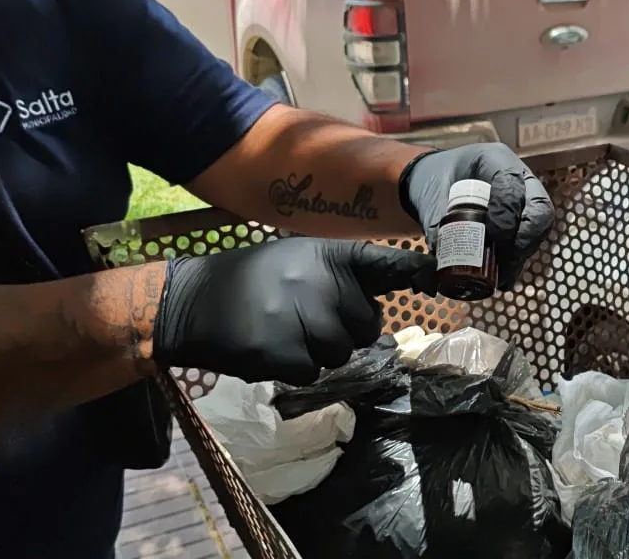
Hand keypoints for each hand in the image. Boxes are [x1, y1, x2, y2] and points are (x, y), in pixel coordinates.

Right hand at [153, 238, 434, 384]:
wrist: (191, 302)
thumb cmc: (252, 281)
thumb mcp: (298, 262)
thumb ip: (341, 279)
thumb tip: (379, 312)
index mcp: (326, 255)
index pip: (382, 261)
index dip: (413, 270)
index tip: (438, 278)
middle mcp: (318, 281)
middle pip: (366, 324)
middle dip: (346, 330)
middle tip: (308, 320)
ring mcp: (298, 316)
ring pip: (342, 352)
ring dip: (320, 352)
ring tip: (287, 331)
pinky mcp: (279, 351)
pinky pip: (313, 372)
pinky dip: (296, 368)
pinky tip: (272, 348)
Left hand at [399, 144, 553, 288]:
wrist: (437, 183)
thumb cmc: (435, 180)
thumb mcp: (429, 194)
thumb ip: (435, 220)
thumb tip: (442, 252)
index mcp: (495, 159)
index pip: (512, 183)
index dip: (507, 212)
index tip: (493, 235)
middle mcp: (519, 177)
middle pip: (539, 207)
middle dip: (525, 237)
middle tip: (504, 261)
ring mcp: (525, 198)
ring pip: (540, 225)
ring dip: (523, 253)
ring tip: (504, 276)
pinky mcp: (522, 220)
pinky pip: (530, 240)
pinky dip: (519, 260)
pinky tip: (505, 278)